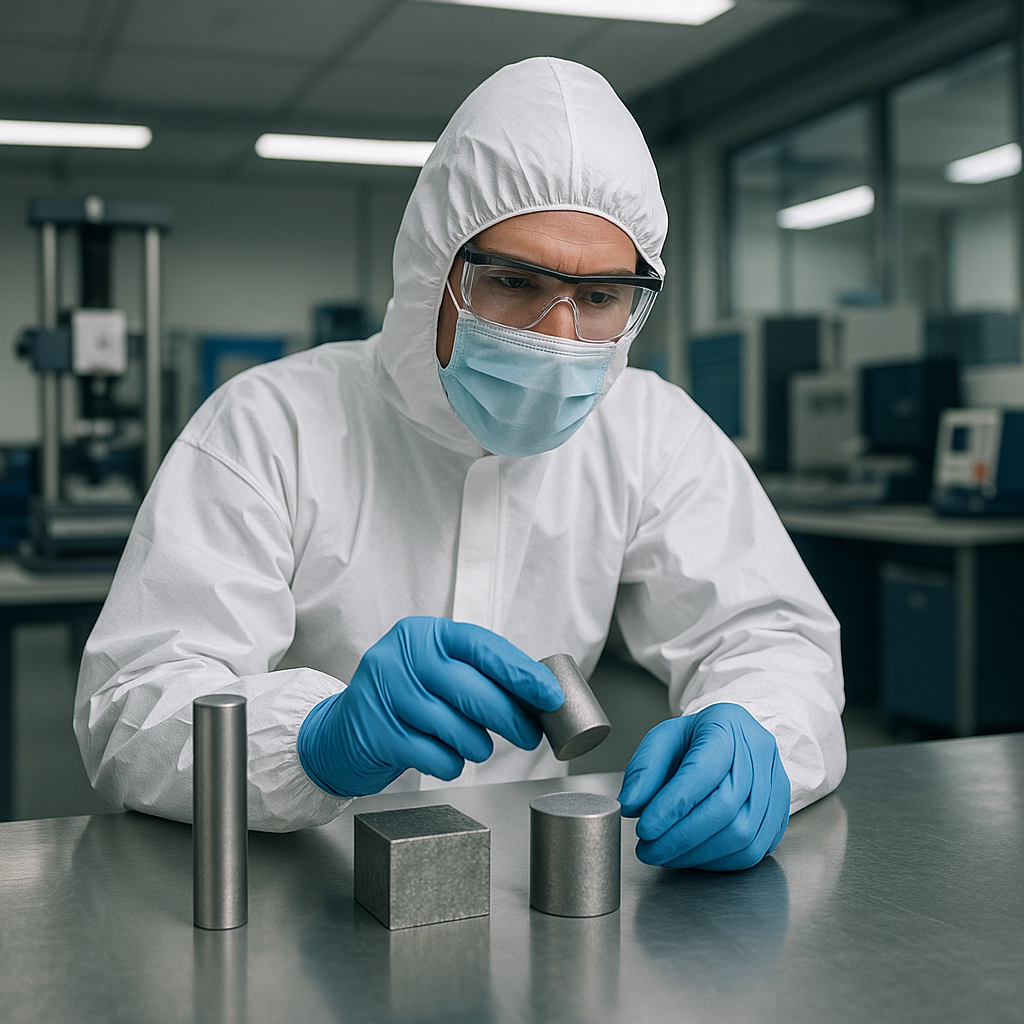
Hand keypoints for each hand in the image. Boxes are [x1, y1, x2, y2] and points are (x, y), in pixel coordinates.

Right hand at [298, 617, 562, 796]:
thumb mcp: (436, 672)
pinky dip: (451, 764)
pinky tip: (448, 758)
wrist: (341, 731)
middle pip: (472, 690)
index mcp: (425, 634)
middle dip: (510, 718)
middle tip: (529, 735)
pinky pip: (434, 755)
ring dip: (478, 746)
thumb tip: (540, 696)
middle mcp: (401, 656)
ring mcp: (383, 692)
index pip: (482, 647)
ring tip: (478, 747)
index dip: (521, 673)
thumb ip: (479, 676)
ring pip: (455, 727)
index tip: (550, 695)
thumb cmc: (405, 700)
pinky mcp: (375, 731)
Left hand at [617, 703, 789, 870]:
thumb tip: (631, 805)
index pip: (702, 772)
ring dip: (698, 854)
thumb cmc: (698, 738)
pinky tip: (693, 856)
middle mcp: (759, 753)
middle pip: (726, 808)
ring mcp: (776, 783)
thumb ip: (644, 770)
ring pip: (743, 834)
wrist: (734, 738)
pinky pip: (755, 849)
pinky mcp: (781, 812)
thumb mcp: (662, 739)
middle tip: (649, 849)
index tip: (645, 828)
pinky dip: (719, 861)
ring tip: (666, 854)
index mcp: (726, 726)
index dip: (672, 806)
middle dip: (681, 838)